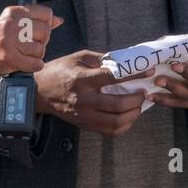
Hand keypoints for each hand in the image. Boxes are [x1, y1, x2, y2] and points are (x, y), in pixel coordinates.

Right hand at [0, 5, 63, 87]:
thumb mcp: (11, 24)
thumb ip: (35, 20)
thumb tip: (58, 20)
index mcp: (13, 12)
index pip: (46, 14)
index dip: (46, 25)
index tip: (36, 32)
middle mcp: (11, 24)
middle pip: (45, 32)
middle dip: (40, 42)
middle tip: (27, 46)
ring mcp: (10, 41)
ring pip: (40, 49)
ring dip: (34, 56)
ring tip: (21, 55)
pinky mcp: (10, 58)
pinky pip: (36, 63)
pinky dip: (33, 66)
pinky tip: (23, 63)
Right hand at [35, 50, 153, 136]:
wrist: (40, 92)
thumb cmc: (60, 70)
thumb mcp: (79, 57)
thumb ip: (102, 59)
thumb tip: (125, 60)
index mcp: (82, 79)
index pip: (113, 77)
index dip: (133, 74)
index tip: (147, 70)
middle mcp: (84, 99)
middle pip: (118, 105)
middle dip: (136, 99)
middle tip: (143, 92)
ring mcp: (84, 115)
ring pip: (116, 121)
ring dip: (133, 114)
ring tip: (137, 105)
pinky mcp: (85, 125)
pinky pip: (109, 131)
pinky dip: (124, 126)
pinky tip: (128, 116)